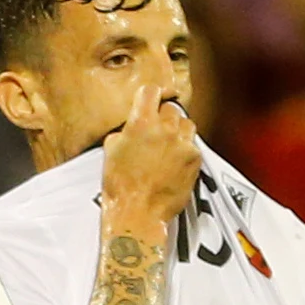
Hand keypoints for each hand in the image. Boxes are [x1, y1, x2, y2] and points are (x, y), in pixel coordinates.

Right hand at [99, 80, 199, 233]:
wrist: (138, 213)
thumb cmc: (121, 188)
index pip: (150, 91)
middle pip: (170, 108)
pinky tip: (173, 162)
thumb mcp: (110, 154)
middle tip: (154, 132)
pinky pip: (192, 143)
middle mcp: (165, 129)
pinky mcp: (195, 156)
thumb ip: (123, 134)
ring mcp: (182, 142)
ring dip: (176, 130)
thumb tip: (129, 129)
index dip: (149, 96)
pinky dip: (184, 149)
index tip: (149, 100)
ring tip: (166, 146)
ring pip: (185, 123)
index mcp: (140, 124)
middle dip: (162, 117)